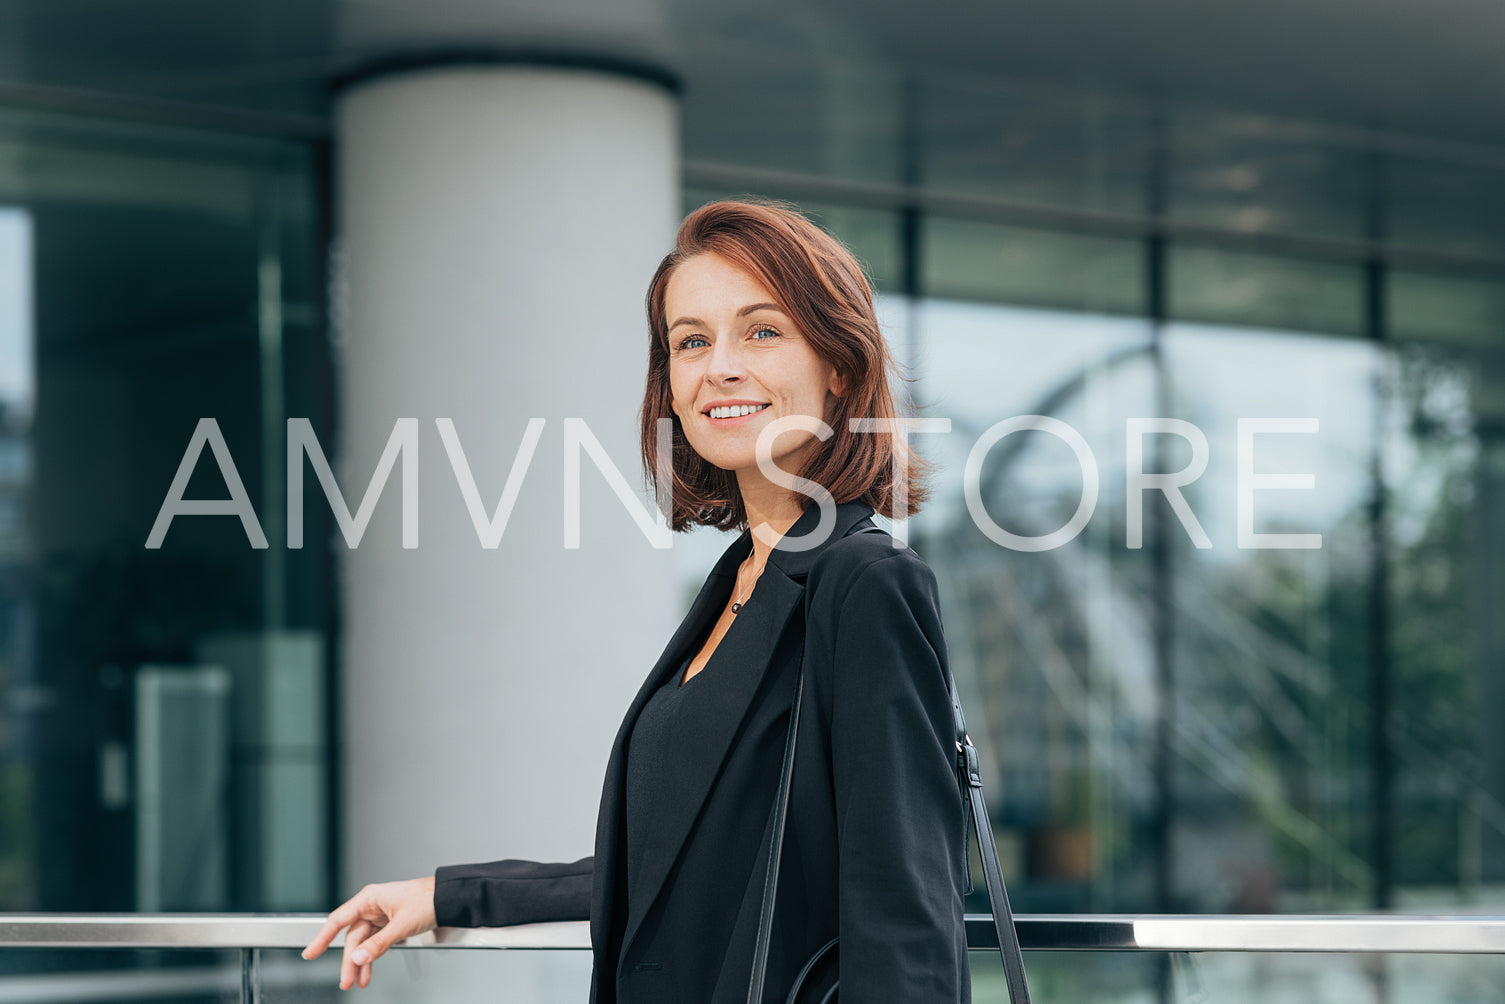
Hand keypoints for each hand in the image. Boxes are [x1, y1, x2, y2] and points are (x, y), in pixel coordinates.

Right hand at [302, 876, 437, 989]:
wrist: (449, 898)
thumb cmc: (428, 900)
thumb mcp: (402, 924)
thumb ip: (380, 943)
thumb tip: (359, 957)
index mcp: (370, 898)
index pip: (338, 920)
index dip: (322, 938)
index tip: (310, 954)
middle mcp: (372, 905)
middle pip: (353, 937)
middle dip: (350, 960)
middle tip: (346, 981)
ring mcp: (380, 915)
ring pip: (363, 943)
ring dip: (361, 962)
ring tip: (357, 982)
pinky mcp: (389, 924)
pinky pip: (375, 943)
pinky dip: (373, 957)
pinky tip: (368, 972)